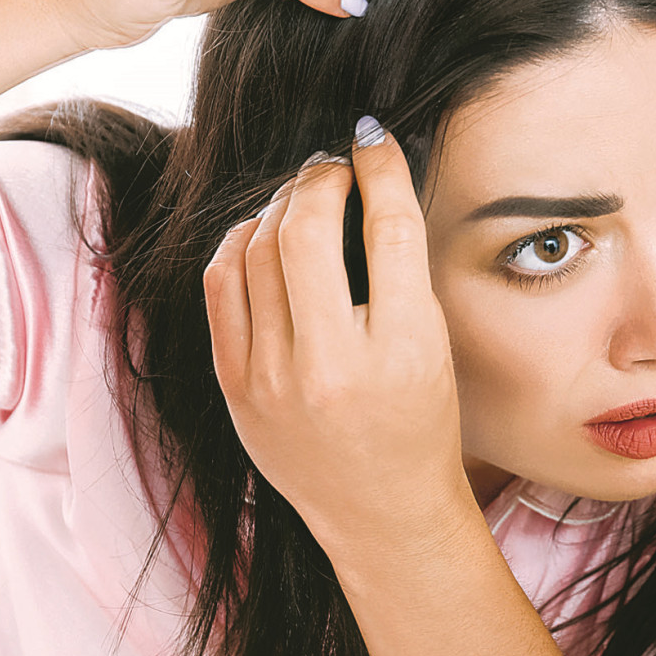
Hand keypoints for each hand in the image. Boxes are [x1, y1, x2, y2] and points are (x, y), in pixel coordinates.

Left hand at [202, 121, 475, 567]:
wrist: (381, 513)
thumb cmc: (418, 423)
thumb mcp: (432, 345)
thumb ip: (401, 266)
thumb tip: (367, 174)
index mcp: (402, 351)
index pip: (388, 227)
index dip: (379, 168)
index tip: (373, 142)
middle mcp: (332, 366)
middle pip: (307, 228)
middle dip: (320, 179)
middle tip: (334, 168)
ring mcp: (272, 379)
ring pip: (257, 247)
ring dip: (279, 205)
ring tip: (301, 198)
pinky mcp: (236, 387)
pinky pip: (222, 284)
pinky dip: (240, 243)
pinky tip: (261, 233)